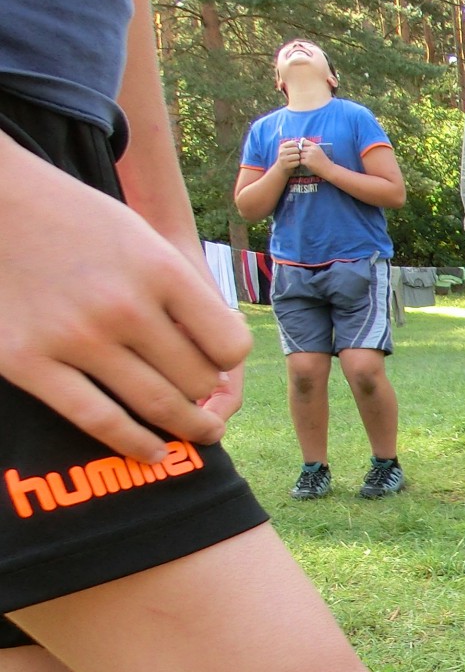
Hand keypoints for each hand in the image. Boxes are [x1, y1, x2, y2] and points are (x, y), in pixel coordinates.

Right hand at [0, 133, 249, 459]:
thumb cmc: (77, 219)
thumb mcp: (143, 238)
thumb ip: (182, 291)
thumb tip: (223, 350)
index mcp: (160, 270)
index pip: (228, 345)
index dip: (227, 362)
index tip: (218, 367)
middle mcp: (123, 306)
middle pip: (195, 380)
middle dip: (205, 395)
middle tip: (204, 404)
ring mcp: (75, 337)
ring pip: (157, 405)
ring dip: (185, 427)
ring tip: (196, 435)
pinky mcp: (28, 361)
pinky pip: (97, 419)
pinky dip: (134, 443)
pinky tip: (152, 452)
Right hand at [273, 139, 304, 172]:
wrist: (281, 168)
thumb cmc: (287, 157)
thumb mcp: (287, 150)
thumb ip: (293, 145)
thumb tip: (304, 140)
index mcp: (282, 146)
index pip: (294, 143)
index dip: (297, 146)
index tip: (296, 150)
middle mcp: (282, 152)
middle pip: (296, 149)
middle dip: (298, 153)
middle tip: (296, 156)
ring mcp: (283, 158)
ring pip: (297, 156)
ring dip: (299, 158)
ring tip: (295, 160)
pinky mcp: (286, 165)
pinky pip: (297, 162)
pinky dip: (298, 163)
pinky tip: (295, 164)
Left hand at [295, 138, 335, 177]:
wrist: (328, 169)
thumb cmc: (323, 160)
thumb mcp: (319, 151)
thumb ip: (311, 147)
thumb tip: (300, 144)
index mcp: (315, 146)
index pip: (304, 141)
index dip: (302, 145)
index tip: (304, 149)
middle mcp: (312, 149)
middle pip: (300, 149)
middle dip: (302, 153)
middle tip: (306, 157)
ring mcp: (309, 155)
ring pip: (300, 155)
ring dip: (301, 158)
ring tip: (307, 161)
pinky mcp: (307, 162)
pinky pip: (300, 161)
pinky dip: (302, 163)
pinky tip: (306, 164)